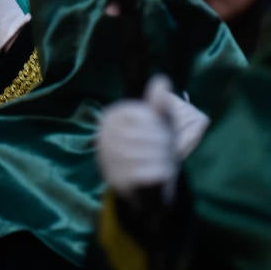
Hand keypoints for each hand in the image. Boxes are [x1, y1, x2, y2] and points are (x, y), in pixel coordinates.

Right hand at [96, 74, 201, 199]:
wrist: (143, 189)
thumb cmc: (151, 150)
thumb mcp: (157, 124)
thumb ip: (159, 104)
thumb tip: (162, 80)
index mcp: (111, 117)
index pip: (145, 116)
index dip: (160, 125)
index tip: (160, 133)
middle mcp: (105, 137)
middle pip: (151, 135)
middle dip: (165, 145)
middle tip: (164, 152)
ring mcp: (110, 160)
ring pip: (153, 155)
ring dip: (165, 161)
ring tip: (161, 164)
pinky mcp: (119, 182)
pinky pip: (152, 173)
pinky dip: (162, 174)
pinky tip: (159, 175)